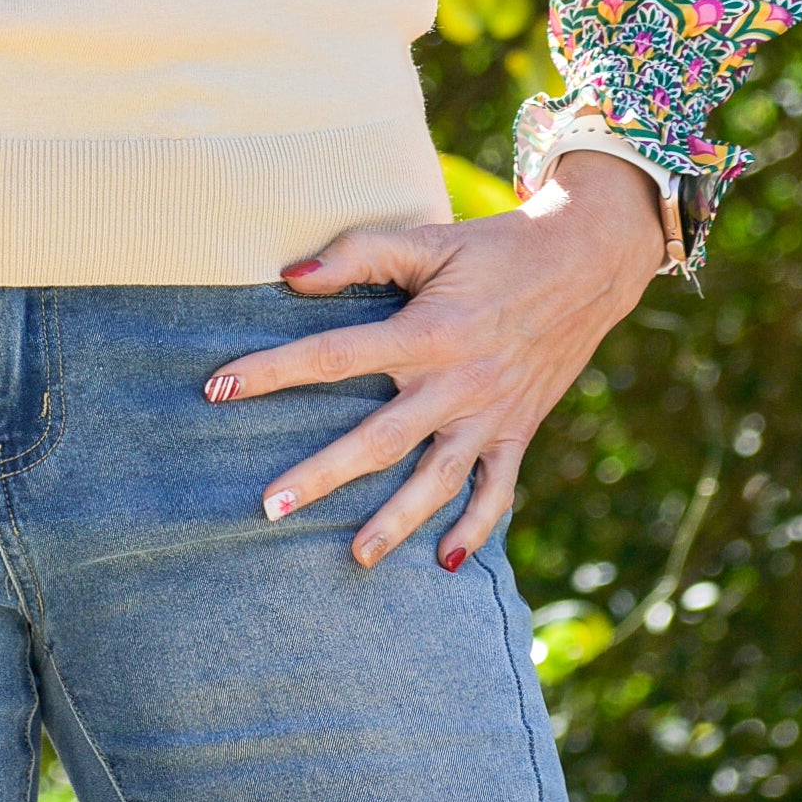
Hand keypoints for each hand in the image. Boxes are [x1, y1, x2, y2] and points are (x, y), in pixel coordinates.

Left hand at [205, 151, 668, 570]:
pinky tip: (444, 561)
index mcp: (427, 331)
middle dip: (322, 474)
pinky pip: (497, 491)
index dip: (271, 371)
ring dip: (395, 521)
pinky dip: (475, 528)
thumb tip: (290, 277)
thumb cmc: (493, 248)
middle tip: (270, 506)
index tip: (215, 390)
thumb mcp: (427, 240)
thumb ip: (358, 255)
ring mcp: (491, 414)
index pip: (333, 356)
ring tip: (353, 556)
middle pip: (379, 438)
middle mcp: (457, 382)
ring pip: (436, 480)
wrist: (586, 263)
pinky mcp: (519, 431)